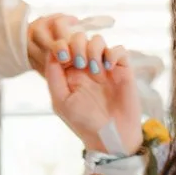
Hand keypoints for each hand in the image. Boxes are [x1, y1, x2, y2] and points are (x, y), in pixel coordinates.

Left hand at [28, 16, 143, 154]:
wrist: (111, 136)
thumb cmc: (84, 122)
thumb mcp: (61, 101)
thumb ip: (53, 76)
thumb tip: (53, 51)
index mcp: (69, 73)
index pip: (63, 45)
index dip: (61, 44)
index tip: (64, 57)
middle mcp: (86, 67)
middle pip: (79, 37)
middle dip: (78, 45)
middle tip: (81, 64)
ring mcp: (104, 67)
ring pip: (98, 40)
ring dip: (94, 49)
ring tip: (95, 70)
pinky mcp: (122, 69)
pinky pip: (119, 49)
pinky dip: (113, 54)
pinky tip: (109, 68)